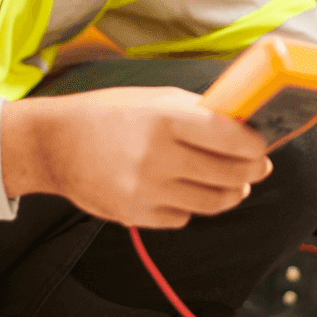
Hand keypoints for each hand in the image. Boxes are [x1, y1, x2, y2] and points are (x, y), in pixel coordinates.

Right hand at [0, 87, 271, 227]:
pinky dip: (192, 206)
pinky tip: (187, 191)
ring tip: (235, 184)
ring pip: (212, 202)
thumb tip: (241, 122)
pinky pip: (183, 217)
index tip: (262, 145)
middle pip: (228, 174)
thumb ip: (196, 110)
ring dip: (231, 193)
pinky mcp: (136, 216)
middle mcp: (157, 157)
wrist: (54, 145)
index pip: (229, 137)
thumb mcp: (152, 98)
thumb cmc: (108, 114)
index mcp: (164, 120)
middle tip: (258, 167)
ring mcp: (146, 191)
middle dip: (252, 171)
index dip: (254, 145)